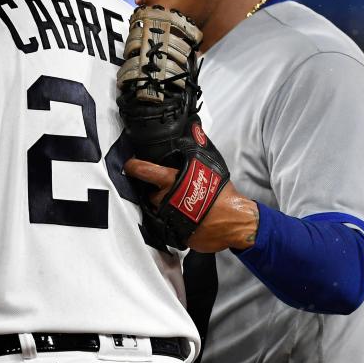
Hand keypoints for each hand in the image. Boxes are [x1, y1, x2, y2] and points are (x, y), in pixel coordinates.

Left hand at [124, 159, 258, 252]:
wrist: (234, 222)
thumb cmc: (222, 194)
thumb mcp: (211, 166)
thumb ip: (196, 150)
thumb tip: (194, 128)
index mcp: (172, 180)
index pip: (145, 171)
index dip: (135, 166)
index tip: (129, 164)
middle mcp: (166, 199)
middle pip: (150, 193)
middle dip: (156, 191)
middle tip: (172, 189)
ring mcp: (167, 218)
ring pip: (157, 210)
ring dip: (165, 206)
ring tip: (182, 204)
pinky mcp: (173, 234)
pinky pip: (167, 226)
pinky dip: (173, 221)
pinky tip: (186, 217)